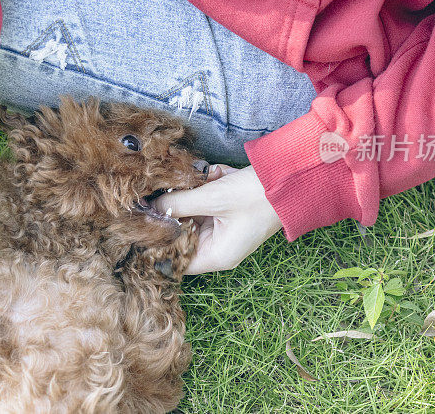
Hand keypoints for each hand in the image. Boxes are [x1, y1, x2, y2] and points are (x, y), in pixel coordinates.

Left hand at [153, 164, 281, 274]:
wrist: (290, 178)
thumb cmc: (256, 196)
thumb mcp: (212, 198)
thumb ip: (177, 203)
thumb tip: (149, 207)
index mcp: (217, 255)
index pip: (175, 260)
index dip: (157, 243)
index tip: (143, 221)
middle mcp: (218, 247)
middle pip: (181, 234)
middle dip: (176, 209)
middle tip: (167, 189)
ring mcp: (223, 229)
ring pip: (191, 215)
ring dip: (193, 194)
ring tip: (206, 178)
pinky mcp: (226, 213)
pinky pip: (205, 202)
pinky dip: (206, 186)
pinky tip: (216, 174)